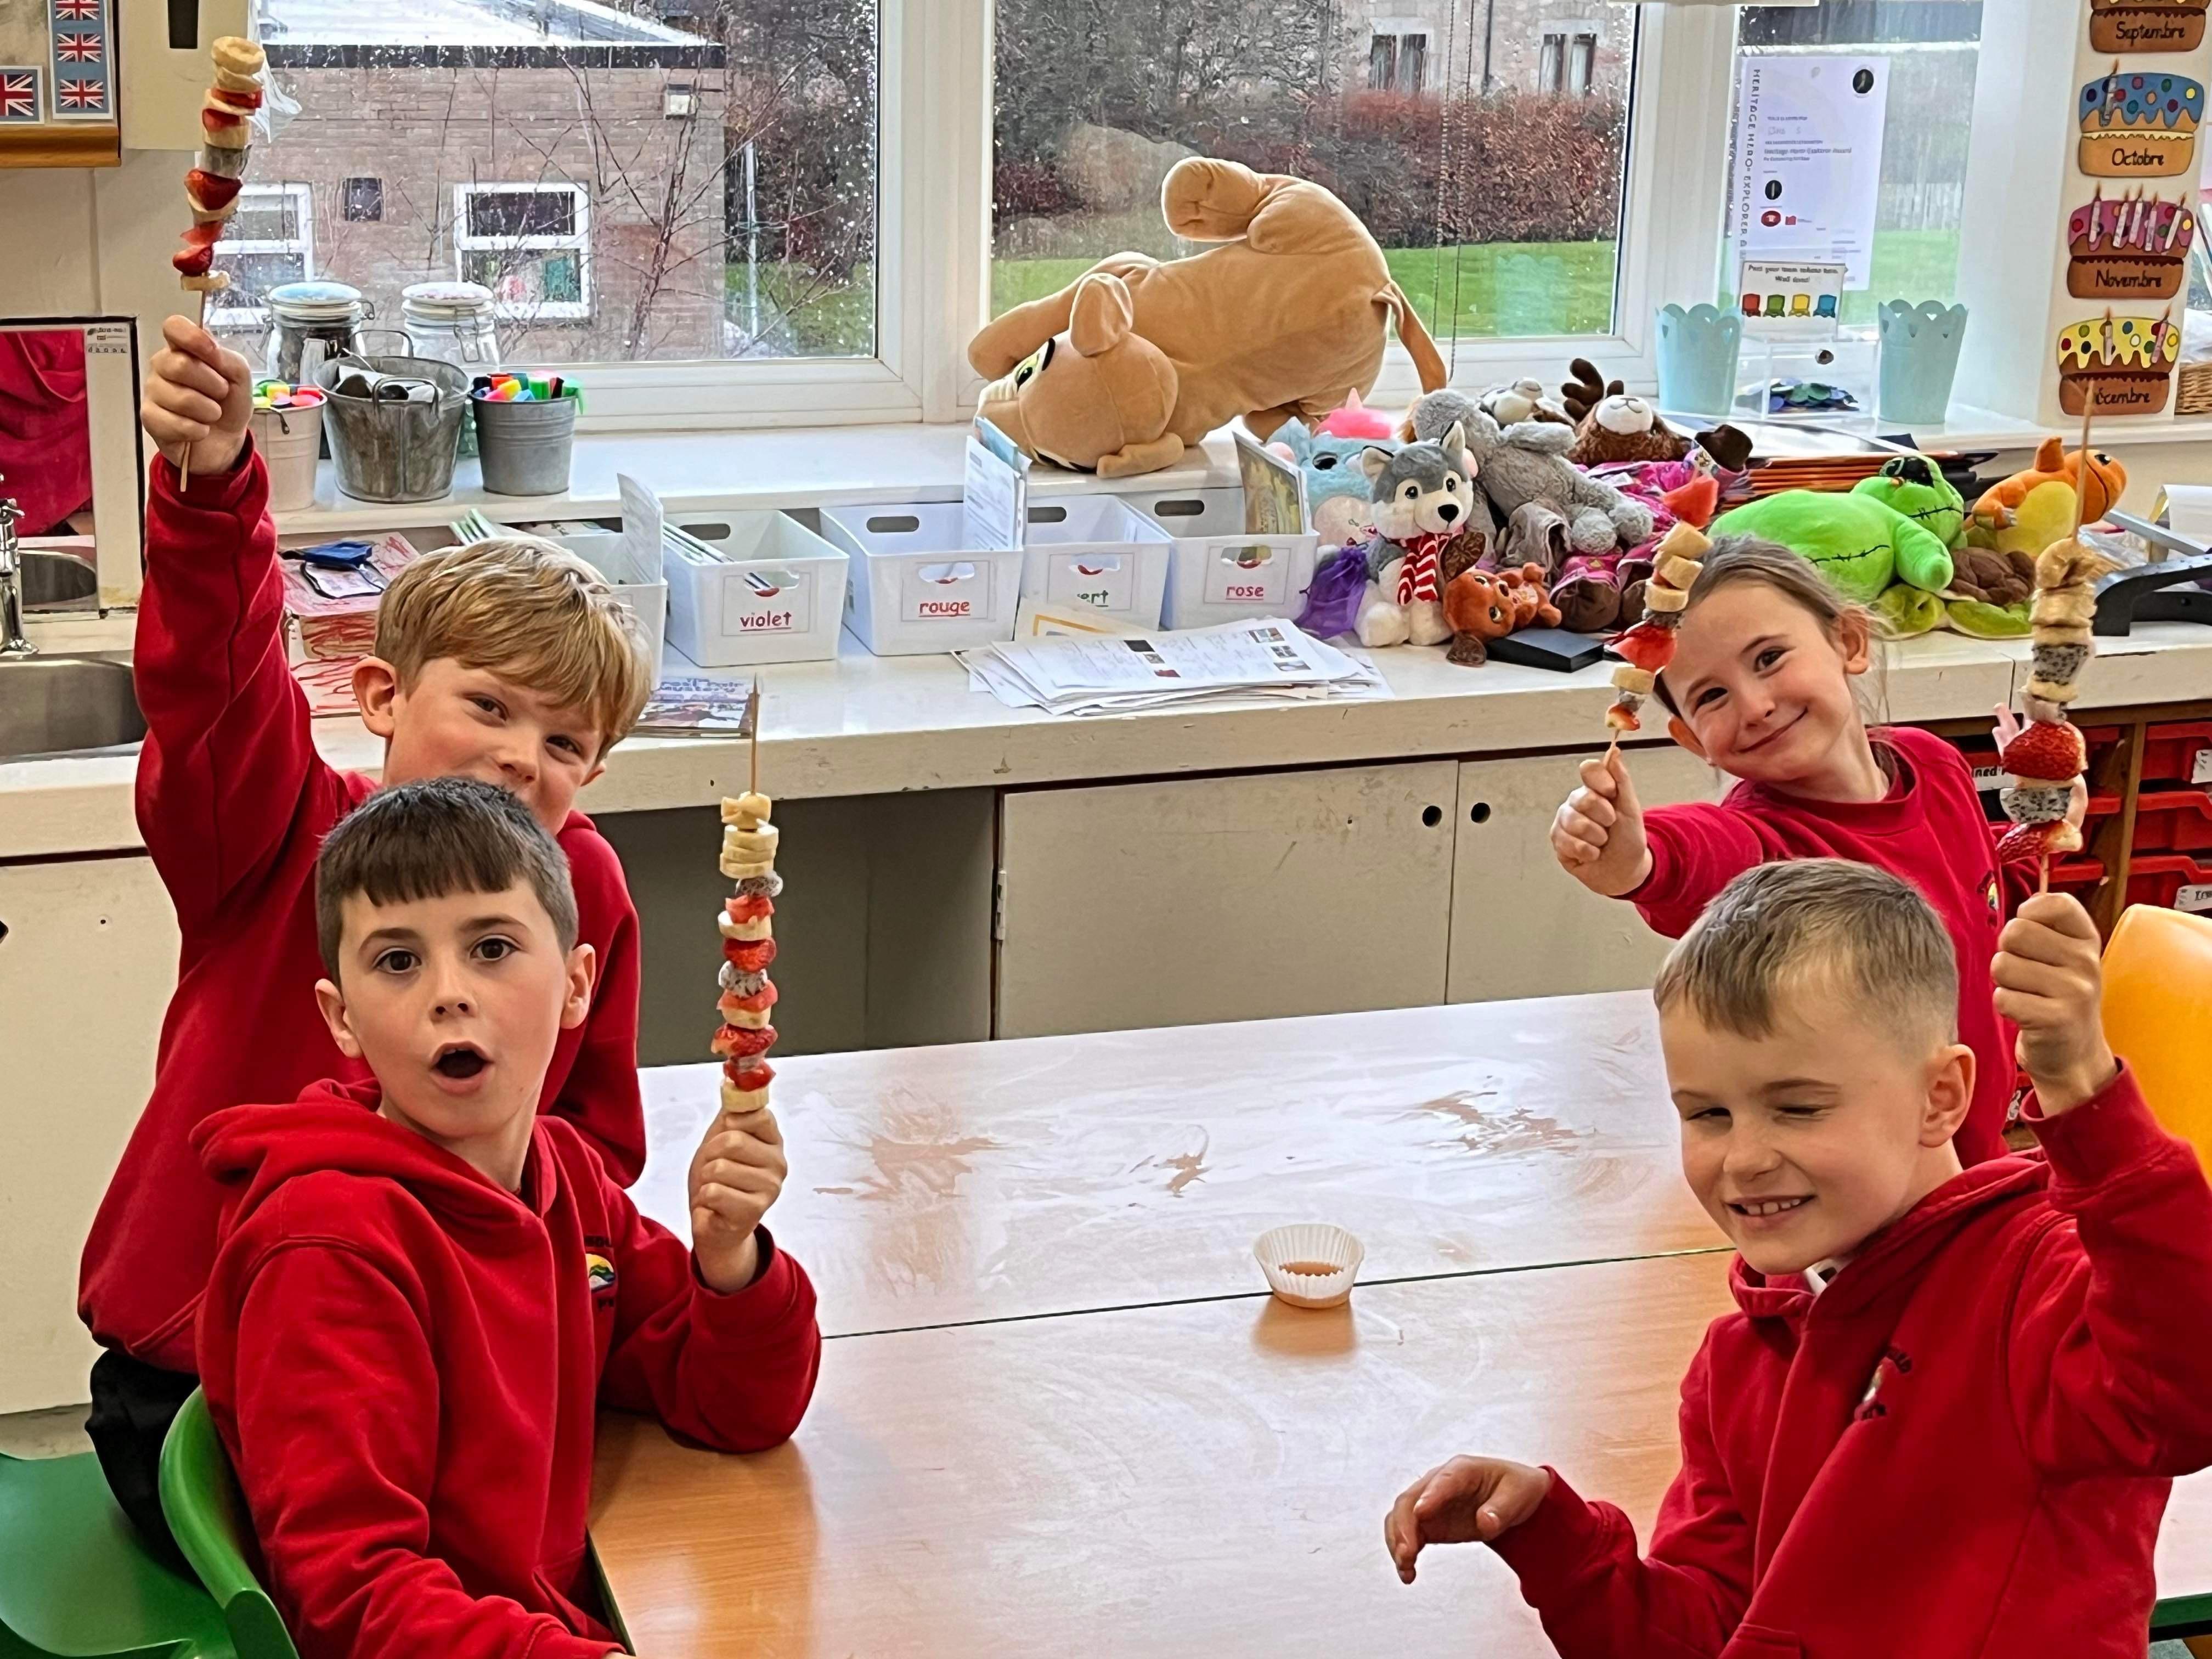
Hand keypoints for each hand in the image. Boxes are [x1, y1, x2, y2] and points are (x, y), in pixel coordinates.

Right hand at [141, 315, 253, 476]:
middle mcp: (164, 366)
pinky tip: (198, 429)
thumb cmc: (230, 404)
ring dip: (207, 411)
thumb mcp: (240, 377)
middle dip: (212, 385)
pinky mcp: (150, 418)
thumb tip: (208, 345)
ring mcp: (153, 391)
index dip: (192, 337)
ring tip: (210, 414)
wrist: (227, 441)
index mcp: (184, 349)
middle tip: (220, 394)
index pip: (174, 327)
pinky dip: (197, 430)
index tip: (211, 352)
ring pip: (180, 398)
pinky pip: (175, 423)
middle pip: (179, 365)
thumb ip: (226, 357)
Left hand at [687, 1107, 787, 1292]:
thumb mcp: (722, 1138)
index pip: (758, 1114)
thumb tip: (733, 1079)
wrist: (714, 1224)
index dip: (732, 1122)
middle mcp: (778, 1163)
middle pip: (732, 1140)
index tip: (727, 1132)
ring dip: (705, 1179)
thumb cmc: (719, 1179)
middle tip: (714, 1169)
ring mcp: (769, 1189)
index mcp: (773, 1141)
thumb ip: (731, 1111)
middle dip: (709, 1155)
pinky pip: (714, 1192)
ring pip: (719, 1168)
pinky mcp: (754, 1211)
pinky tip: (714, 1206)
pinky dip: (705, 1199)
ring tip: (714, 1189)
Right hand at [1385, 1457, 1551, 1582]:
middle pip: (1411, 1499)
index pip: (1444, 1480)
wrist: (1511, 1497)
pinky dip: (1402, 1550)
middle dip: (1404, 1526)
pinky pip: (1407, 1532)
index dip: (1431, 1496)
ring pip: (1402, 1516)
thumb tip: (1484, 1523)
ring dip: (1398, 1540)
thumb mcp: (1519, 1496)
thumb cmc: (1515, 1489)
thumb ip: (1501, 1510)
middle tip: (1407, 1554)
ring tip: (1405, 1567)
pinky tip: (1407, 1572)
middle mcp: (1439, 1482)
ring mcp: (1430, 1501)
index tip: (1420, 1514)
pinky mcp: (1428, 1521)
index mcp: (1463, 1470)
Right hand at [1551, 749, 1652, 896]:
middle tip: (1610, 825)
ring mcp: (1564, 821)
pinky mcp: (1558, 841)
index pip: (1589, 769)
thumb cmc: (1628, 840)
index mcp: (1594, 789)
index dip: (1602, 782)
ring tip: (1601, 843)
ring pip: (1575, 823)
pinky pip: (1568, 842)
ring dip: (1596, 838)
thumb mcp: (1631, 809)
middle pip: (1583, 798)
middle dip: (1604, 817)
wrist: (1625, 871)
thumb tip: (1614, 752)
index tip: (1613, 794)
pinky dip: (1587, 852)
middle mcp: (1576, 802)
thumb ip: (1622, 780)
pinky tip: (1592, 854)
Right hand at [1990, 707, 2088, 830]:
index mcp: (2057, 774)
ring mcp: (2027, 773)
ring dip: (2008, 727)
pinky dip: (2002, 744)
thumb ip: (2078, 792)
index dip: (2046, 728)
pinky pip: (2008, 757)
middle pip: (2031, 739)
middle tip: (2020, 704)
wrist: (2048, 838)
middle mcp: (2041, 769)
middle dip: (2023, 720)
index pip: (2050, 745)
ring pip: (2017, 745)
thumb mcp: (2077, 804)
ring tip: (2001, 711)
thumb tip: (2076, 778)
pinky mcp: (2017, 780)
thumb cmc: (2064, 825)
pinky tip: (1996, 733)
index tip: (2043, 714)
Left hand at [1993, 893, 2116, 1115]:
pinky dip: (2005, 1006)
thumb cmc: (2056, 994)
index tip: (2030, 938)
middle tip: (2023, 973)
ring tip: (2026, 994)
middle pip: (2014, 932)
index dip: (2027, 915)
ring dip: (2004, 982)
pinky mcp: (2056, 1019)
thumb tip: (2023, 907)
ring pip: (2003, 965)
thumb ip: (2044, 925)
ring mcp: (2075, 991)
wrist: (2074, 1052)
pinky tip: (2026, 1013)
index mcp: (2087, 938)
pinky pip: (2003, 998)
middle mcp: (2086, 961)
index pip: (2053, 903)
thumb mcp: (2062, 954)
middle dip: (2007, 952)